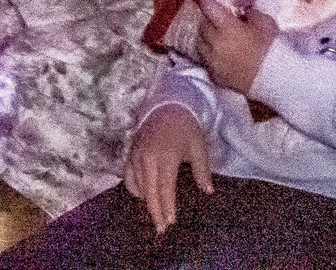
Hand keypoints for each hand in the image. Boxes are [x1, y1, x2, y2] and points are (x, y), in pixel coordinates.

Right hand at [123, 105, 210, 232]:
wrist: (167, 105)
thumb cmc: (186, 128)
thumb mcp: (199, 146)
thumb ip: (202, 170)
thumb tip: (207, 191)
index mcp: (166, 156)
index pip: (165, 188)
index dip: (167, 207)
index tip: (170, 223)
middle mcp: (148, 156)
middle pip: (149, 191)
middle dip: (155, 212)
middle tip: (161, 230)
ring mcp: (137, 154)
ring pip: (138, 184)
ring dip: (146, 202)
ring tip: (154, 217)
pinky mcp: (131, 151)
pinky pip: (128, 175)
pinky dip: (134, 188)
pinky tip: (142, 196)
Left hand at [195, 0, 275, 96]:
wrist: (276, 80)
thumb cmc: (272, 48)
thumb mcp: (265, 22)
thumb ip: (250, 13)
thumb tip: (242, 12)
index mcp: (226, 27)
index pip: (207, 6)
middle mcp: (214, 43)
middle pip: (203, 25)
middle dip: (208, 20)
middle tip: (217, 19)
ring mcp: (212, 61)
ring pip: (201, 44)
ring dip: (206, 38)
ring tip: (217, 37)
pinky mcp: (215, 76)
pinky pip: (207, 61)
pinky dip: (210, 56)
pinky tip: (220, 55)